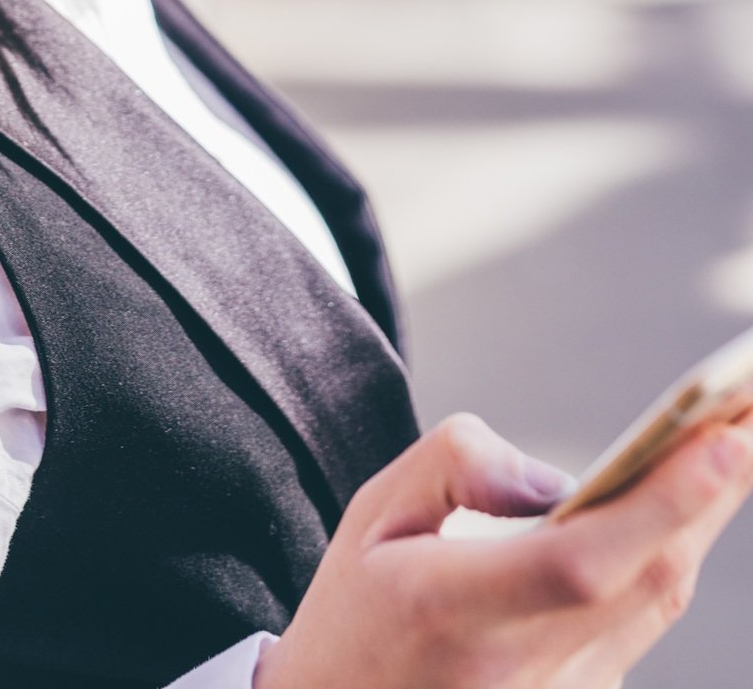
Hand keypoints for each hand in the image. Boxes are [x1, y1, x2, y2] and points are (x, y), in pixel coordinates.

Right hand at [253, 409, 752, 688]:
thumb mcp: (372, 514)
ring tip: (740, 433)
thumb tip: (555, 476)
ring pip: (656, 604)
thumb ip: (455, 467)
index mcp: (449, 611)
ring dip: (704, 518)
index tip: (722, 440)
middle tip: (752, 406)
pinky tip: (691, 502)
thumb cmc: (356, 612)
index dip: (658, 505)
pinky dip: (670, 553)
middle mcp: (517, 672)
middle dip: (711, 492)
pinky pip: (641, 624)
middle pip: (645, 580)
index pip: (577, 562)